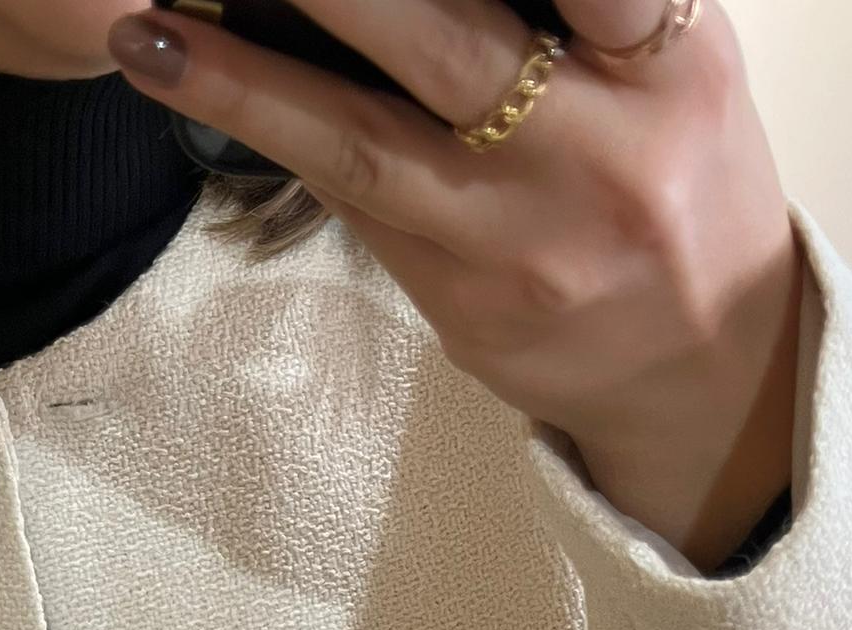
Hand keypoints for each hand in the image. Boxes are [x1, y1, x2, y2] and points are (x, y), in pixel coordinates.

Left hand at [106, 0, 804, 570]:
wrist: (704, 372)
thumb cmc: (681, 182)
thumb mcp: (673, 70)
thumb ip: (587, 8)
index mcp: (670, 69)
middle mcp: (598, 157)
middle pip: (449, 49)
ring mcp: (521, 247)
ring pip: (367, 150)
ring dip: (246, 86)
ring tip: (147, 32)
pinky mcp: (465, 312)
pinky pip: (361, 211)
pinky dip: (279, 141)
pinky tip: (200, 88)